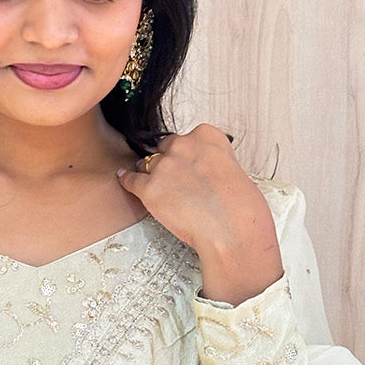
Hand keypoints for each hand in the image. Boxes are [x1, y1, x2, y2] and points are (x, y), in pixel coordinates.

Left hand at [117, 124, 282, 304]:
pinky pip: (131, 180)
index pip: (188, 137)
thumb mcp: (233, 169)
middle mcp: (183, 145)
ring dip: (151, 174)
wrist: (232, 229)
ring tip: (160, 189)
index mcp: (206, 135)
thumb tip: (199, 170)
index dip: (187, 154)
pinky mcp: (149, 189)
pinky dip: (128, 181)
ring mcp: (164, 166)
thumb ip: (211, 162)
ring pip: (147, 164)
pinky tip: (125, 180)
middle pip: (165, 147)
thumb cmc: (240, 206)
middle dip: (169, 161)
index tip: (190, 164)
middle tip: (177, 181)